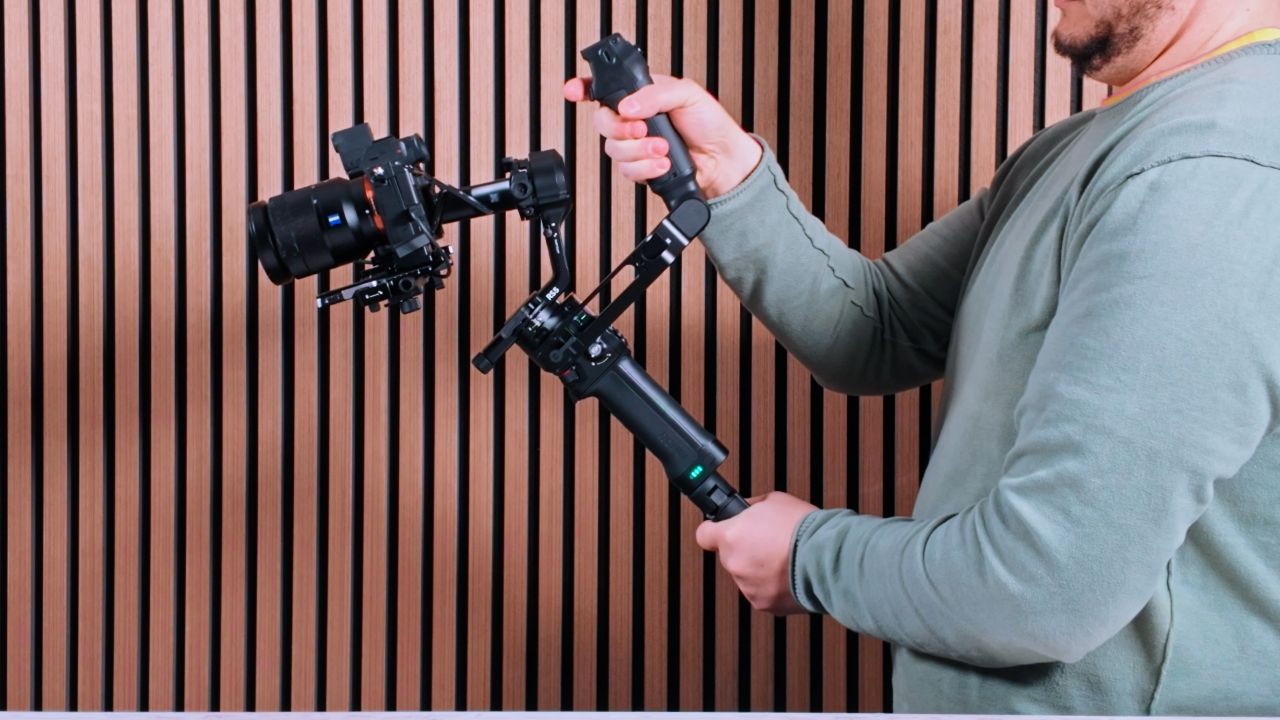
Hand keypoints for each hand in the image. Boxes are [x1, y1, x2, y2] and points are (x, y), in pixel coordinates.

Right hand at [563, 74, 763, 198]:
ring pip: (613, 150)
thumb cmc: (710, 124)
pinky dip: (645, 167)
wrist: (723, 161)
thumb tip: (628, 105)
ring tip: (664, 148)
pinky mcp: (641, 168)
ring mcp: (636, 145)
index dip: (584, 89)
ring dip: (639, 150)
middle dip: (621, 128)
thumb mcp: (688, 94)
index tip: (573, 91)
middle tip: (643, 128)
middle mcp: (635, 120)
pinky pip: (627, 170)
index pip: (604, 88)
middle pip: (603, 122)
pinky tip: (663, 163)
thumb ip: (656, 94)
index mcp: (642, 95)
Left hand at [695, 491, 817, 614]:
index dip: (713, 531)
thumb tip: (746, 510)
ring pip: (746, 575)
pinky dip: (772, 586)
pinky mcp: (764, 603)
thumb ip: (752, 507)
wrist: (827, 558)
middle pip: (729, 556)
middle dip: (745, 549)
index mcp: (731, 536)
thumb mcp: (775, 501)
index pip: (703, 535)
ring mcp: (747, 586)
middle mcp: (734, 563)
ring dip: (758, 569)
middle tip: (767, 542)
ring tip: (783, 559)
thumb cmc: (805, 529)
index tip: (718, 531)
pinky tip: (788, 574)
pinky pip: (761, 592)